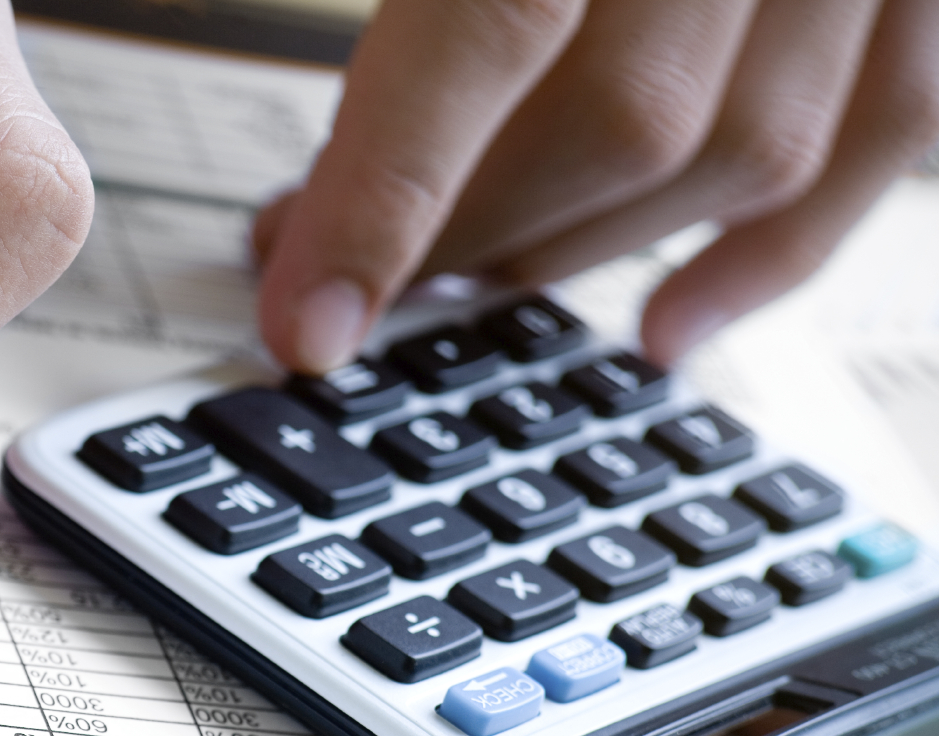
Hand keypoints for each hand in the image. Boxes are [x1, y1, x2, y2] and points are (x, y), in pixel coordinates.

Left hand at [254, 0, 938, 372]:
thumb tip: (246, 61)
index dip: (386, 190)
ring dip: (588, 244)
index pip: (494, 21)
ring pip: (747, 147)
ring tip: (471, 277)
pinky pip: (889, 134)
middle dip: (468, 228)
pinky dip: (775, 252)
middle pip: (620, 116)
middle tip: (351, 271)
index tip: (308, 318)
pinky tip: (669, 321)